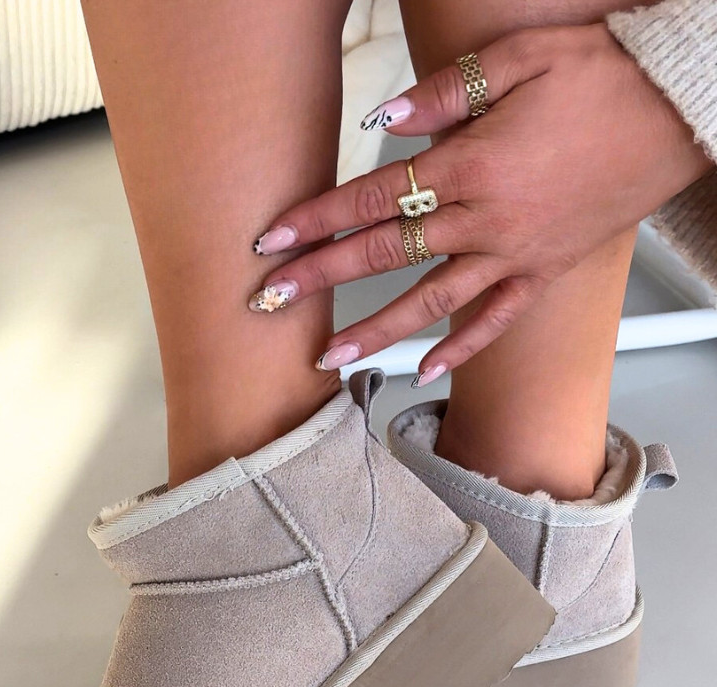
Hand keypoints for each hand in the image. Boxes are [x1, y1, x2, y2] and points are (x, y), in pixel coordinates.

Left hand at [249, 23, 711, 380]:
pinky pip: (495, 319)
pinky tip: (426, 370)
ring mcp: (516, 254)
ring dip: (374, 332)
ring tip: (328, 359)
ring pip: (431, 303)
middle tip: (269, 302)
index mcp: (473, 164)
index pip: (373, 198)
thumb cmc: (604, 77)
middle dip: (322, 279)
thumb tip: (380, 124)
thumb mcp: (521, 57)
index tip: (272, 243)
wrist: (679, 111)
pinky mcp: (544, 272)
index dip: (316, 220)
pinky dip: (460, 347)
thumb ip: (444, 93)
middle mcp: (487, 221)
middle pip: (386, 256)